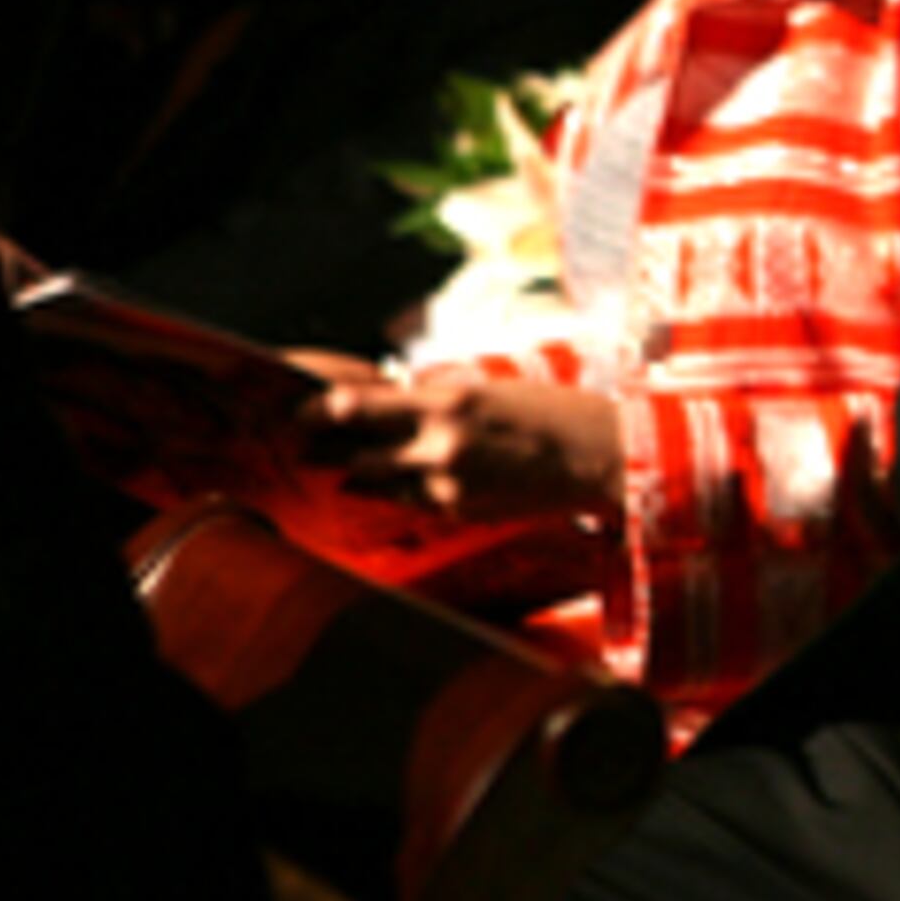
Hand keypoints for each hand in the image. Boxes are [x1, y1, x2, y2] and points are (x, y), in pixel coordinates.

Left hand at [301, 371, 623, 522]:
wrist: (597, 457)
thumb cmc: (551, 412)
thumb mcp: (490, 389)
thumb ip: (438, 397)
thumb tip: (397, 397)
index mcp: (446, 403)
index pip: (355, 406)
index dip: (319, 410)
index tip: (302, 409)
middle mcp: (439, 446)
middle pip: (354, 452)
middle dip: (325, 449)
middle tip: (303, 443)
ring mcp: (447, 485)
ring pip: (375, 483)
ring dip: (355, 474)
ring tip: (337, 468)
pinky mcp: (459, 511)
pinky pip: (411, 500)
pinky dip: (398, 490)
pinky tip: (390, 485)